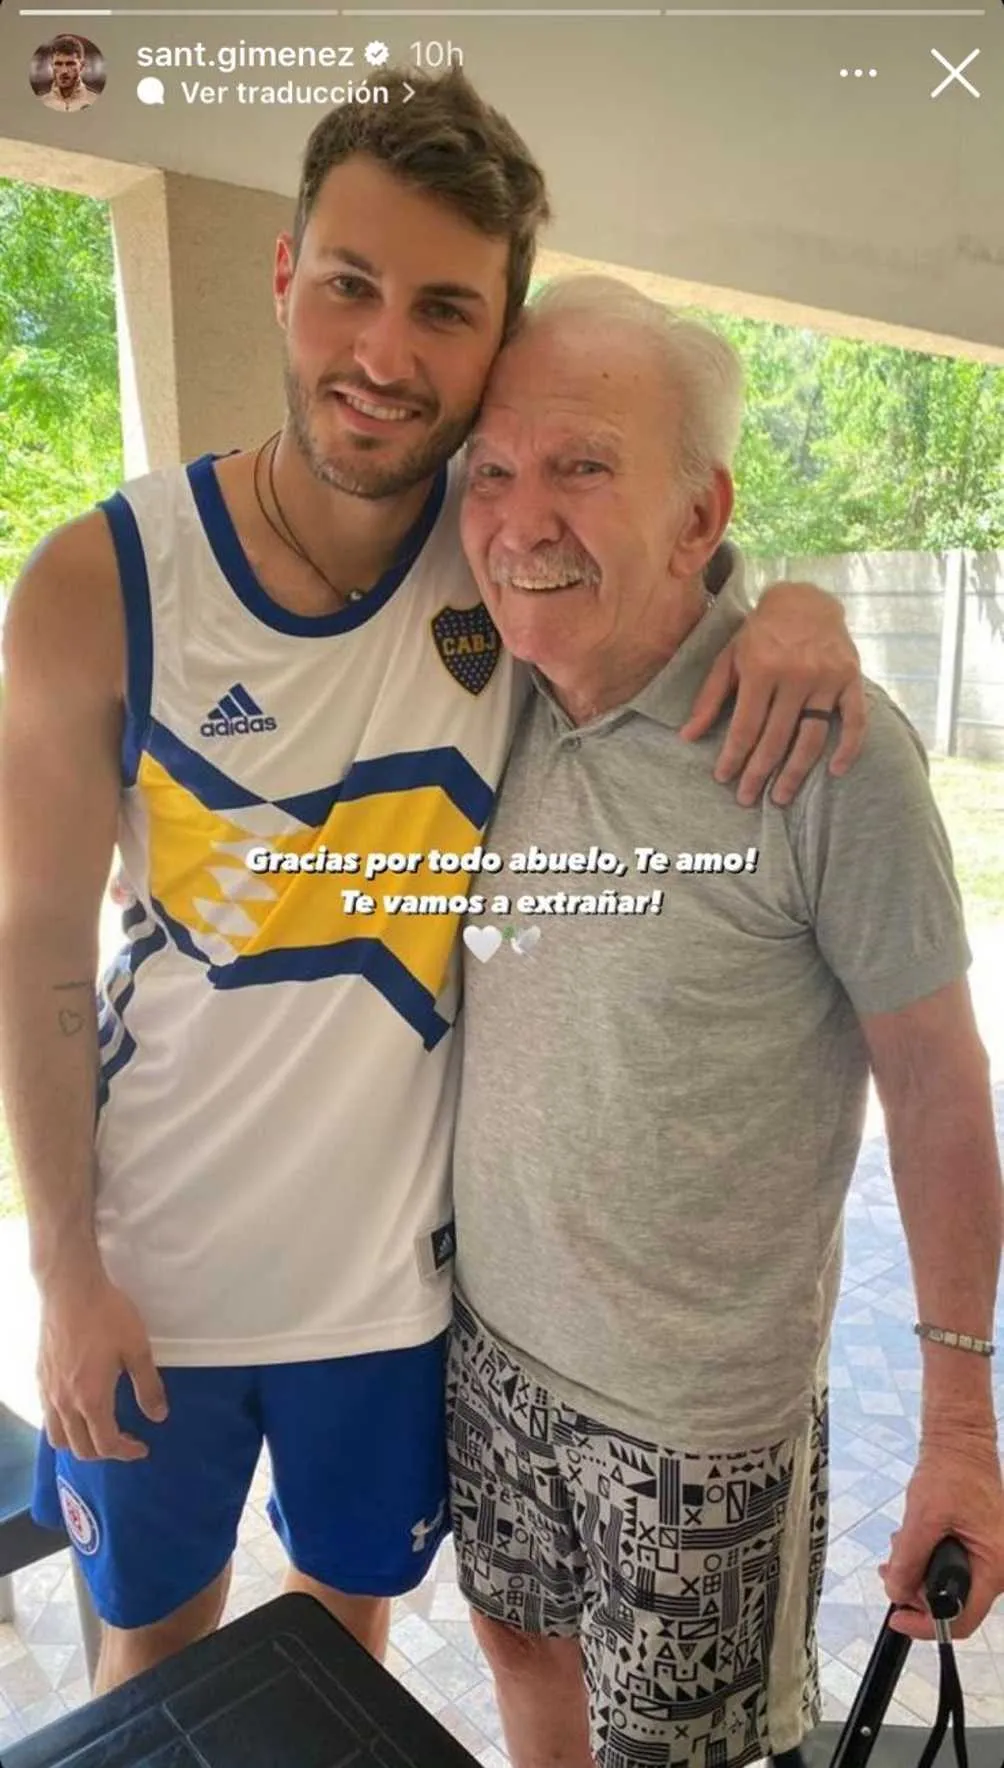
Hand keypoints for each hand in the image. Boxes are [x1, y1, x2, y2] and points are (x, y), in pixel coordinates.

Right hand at [37, 1261, 168, 1461]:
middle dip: (106, 1452)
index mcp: (91, 1399)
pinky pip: (48, 1417)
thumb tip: (158, 1417)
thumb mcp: (138, 1349)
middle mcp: (65, 1403)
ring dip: (80, 1444)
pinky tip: (79, 1410)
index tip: (142, 1448)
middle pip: (81, 1449)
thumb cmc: (107, 1315)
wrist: (70, 1289)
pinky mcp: (40, 1378)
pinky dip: (64, 1426)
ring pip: (58, 1438)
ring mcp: (48, 1392)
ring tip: (100, 1430)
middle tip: (126, 1440)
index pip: (106, 1444)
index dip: (126, 1452)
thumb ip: (148, 1386)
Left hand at [679, 581, 866, 806]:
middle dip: (759, 772)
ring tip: (782, 797)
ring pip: (812, 736)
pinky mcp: (851, 679)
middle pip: (776, 737)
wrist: (806, 600)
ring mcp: (826, 678)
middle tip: (748, 798)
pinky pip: (854, 719)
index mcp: (761, 668)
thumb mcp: (729, 658)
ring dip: (796, 771)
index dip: (733, 756)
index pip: (745, 726)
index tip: (723, 779)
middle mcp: (795, 674)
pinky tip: (835, 770)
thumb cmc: (760, 633)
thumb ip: (710, 697)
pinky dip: (848, 747)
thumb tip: (687, 736)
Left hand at [879, 1440, 1003, 1638]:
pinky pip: (951, 1567)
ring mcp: (988, 1558)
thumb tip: (896, 1592)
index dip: (926, 1625)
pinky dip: (927, 1561)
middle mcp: (997, 1568)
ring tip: (896, 1553)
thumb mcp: (924, 1517)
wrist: (960, 1444)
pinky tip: (909, 1545)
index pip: (963, 1618)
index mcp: (994, 1565)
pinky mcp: (977, 1548)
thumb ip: (909, 1558)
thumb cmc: (951, 1472)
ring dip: (918, 1575)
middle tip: (890, 1574)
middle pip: (953, 1603)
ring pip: (948, 1585)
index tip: (898, 1618)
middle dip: (916, 1593)